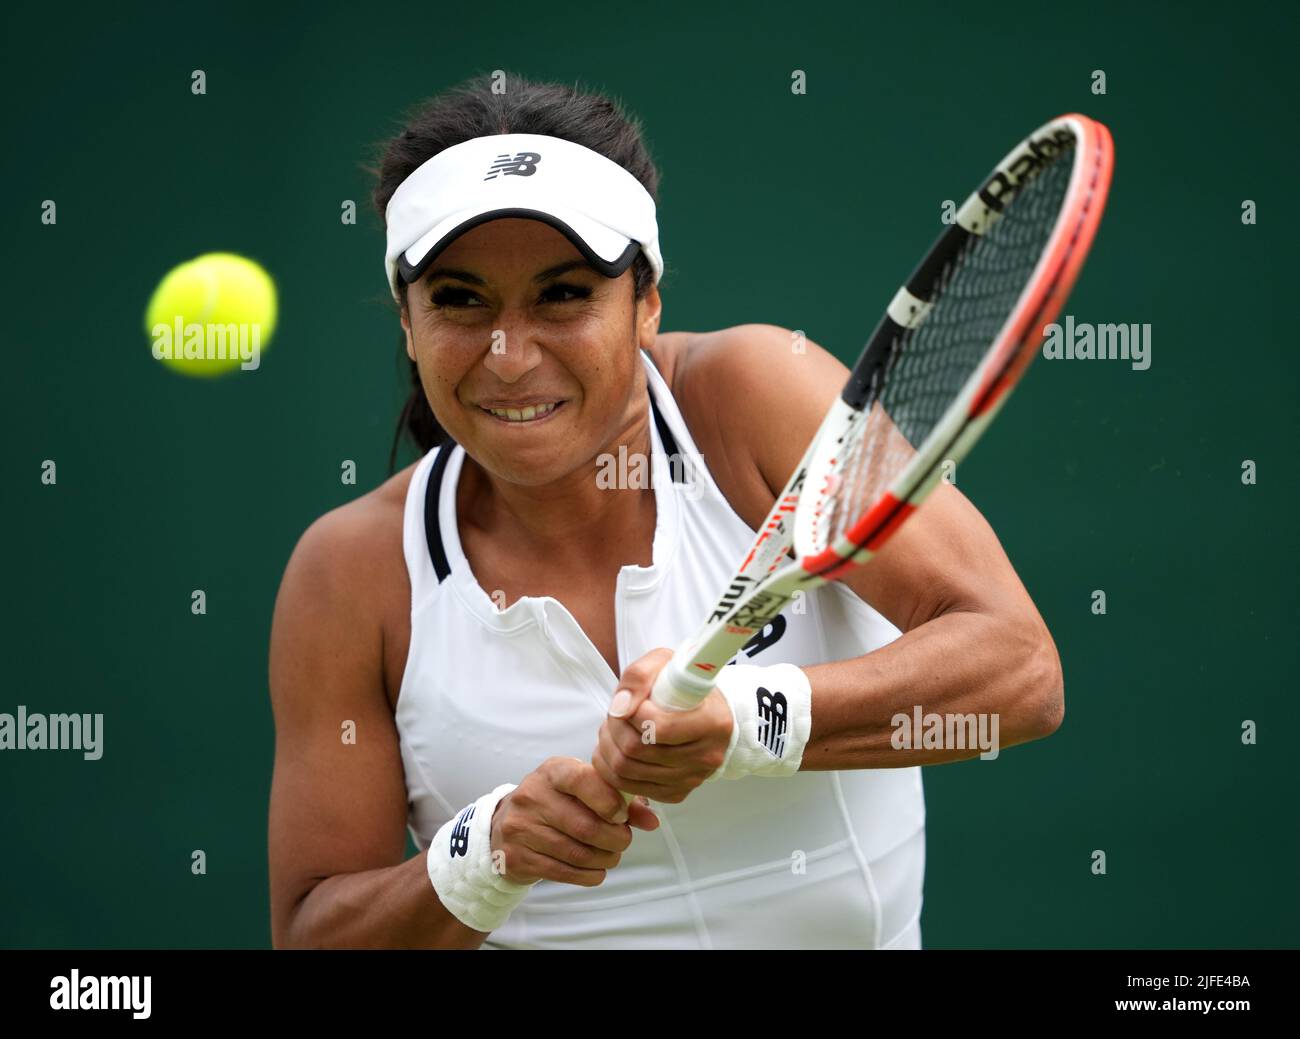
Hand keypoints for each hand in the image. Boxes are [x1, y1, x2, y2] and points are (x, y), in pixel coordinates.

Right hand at [490, 757, 658, 887]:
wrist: (507, 826)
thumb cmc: (558, 803)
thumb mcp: (585, 790)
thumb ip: (622, 800)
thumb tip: (652, 821)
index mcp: (553, 771)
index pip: (582, 780)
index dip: (608, 800)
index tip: (622, 815)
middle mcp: (532, 796)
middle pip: (584, 825)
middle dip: (614, 839)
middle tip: (623, 841)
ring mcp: (521, 827)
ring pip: (575, 852)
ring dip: (604, 859)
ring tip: (611, 856)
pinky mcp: (517, 857)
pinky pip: (562, 872)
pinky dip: (588, 875)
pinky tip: (596, 870)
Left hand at [590, 647, 734, 803]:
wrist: (708, 714)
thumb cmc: (686, 688)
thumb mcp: (665, 664)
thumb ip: (639, 676)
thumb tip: (619, 707)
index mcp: (712, 722)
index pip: (658, 727)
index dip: (632, 712)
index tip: (631, 701)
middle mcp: (706, 756)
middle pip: (637, 750)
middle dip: (614, 729)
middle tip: (614, 714)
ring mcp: (692, 778)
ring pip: (627, 771)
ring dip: (608, 747)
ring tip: (612, 729)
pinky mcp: (677, 793)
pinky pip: (630, 787)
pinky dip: (611, 769)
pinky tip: (615, 749)